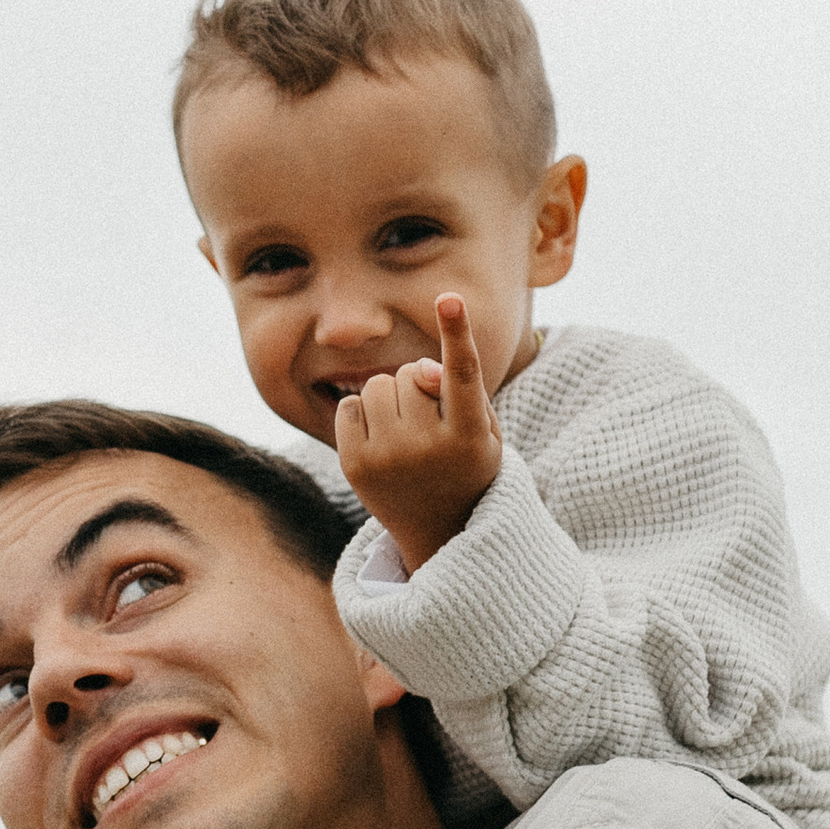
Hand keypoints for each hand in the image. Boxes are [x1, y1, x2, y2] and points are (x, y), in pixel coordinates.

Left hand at [335, 295, 503, 574]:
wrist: (438, 530)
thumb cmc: (466, 464)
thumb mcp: (481, 429)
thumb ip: (457, 387)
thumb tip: (418, 366)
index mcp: (468, 438)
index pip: (462, 375)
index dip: (457, 333)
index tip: (450, 298)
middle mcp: (427, 449)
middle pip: (407, 373)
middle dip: (416, 385)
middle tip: (430, 422)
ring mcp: (387, 459)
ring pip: (377, 384)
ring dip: (391, 396)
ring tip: (407, 431)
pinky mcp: (353, 465)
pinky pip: (349, 405)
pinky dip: (364, 414)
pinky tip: (381, 441)